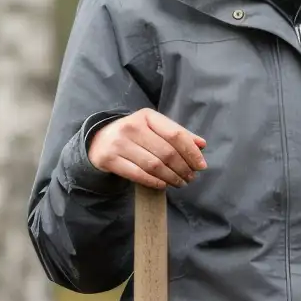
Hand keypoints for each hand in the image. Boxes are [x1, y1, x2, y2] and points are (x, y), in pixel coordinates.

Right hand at [87, 108, 206, 189]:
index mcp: (147, 116)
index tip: (201, 165)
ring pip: (154, 165)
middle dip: (183, 168)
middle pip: (167, 152)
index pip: (176, 134)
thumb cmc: (135, 135)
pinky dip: (155, 182)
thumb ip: (177, 134)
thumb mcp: (154, 128)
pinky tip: (164, 185)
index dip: (191, 152)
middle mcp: (132, 127)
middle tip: (191, 177)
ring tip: (181, 183)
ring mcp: (119, 143)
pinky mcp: (109, 159)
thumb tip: (202, 144)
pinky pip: (138, 175)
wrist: (99, 140)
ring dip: (171, 177)